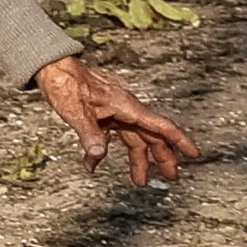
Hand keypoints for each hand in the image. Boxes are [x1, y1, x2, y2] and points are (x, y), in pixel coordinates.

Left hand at [37, 55, 195, 186]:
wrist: (53, 65)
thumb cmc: (66, 82)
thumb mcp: (76, 111)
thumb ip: (89, 134)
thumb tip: (97, 156)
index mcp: (127, 107)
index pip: (161, 126)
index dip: (179, 140)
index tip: (194, 153)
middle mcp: (125, 109)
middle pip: (151, 135)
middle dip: (163, 157)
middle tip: (171, 177)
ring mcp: (115, 110)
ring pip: (133, 137)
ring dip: (137, 158)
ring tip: (139, 180)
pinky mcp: (102, 112)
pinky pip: (111, 134)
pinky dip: (104, 149)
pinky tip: (92, 163)